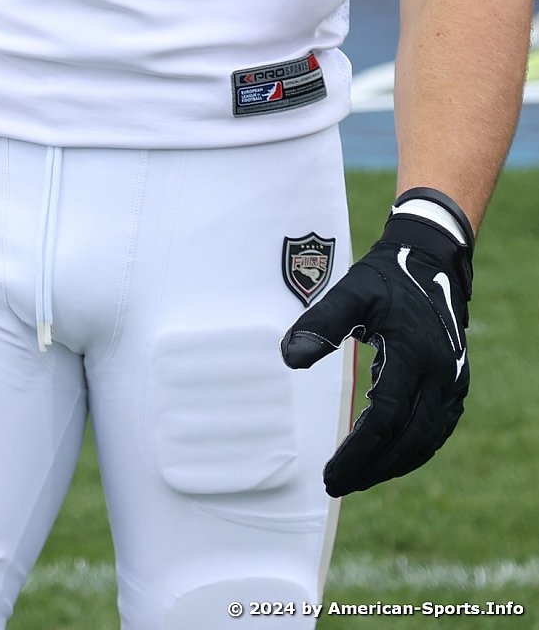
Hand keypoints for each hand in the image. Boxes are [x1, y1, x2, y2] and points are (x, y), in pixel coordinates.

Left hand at [280, 206, 471, 495]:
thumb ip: (321, 322)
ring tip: (355, 478)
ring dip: (391, 465)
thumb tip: (289, 358)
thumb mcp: (351, 290)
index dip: (357, 451)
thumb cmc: (386, 277)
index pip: (385, 418)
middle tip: (335, 485)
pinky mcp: (455, 385)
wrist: (431, 261)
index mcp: (413, 354)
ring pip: (425, 441)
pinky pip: (436, 431)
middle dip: (371, 468)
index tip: (329, 472)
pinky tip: (384, 458)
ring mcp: (453, 382)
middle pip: (407, 439)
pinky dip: (411, 451)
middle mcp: (440, 374)